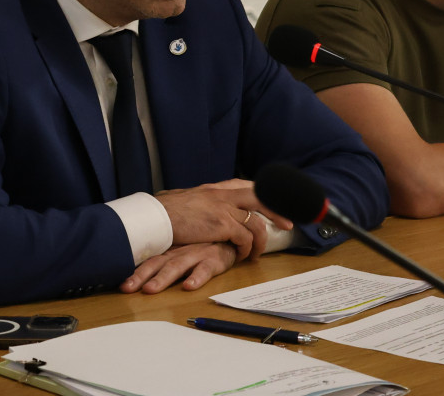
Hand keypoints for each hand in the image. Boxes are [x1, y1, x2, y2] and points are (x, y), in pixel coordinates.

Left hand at [121, 242, 238, 293]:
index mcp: (170, 250)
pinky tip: (189, 286)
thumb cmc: (204, 243)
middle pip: (156, 264)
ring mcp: (195, 254)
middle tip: (127, 288)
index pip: (148, 260)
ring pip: (176, 266)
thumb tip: (141, 273)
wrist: (231, 233)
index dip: (134, 272)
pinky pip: (205, 269)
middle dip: (141, 276)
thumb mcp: (183, 246)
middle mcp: (179, 252)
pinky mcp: (213, 260)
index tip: (121, 285)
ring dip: (163, 278)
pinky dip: (196, 277)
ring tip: (151, 289)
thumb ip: (166, 256)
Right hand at [155, 179, 291, 260]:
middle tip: (288, 224)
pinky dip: (246, 250)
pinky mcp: (221, 225)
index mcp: (215, 189)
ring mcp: (224, 209)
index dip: (265, 194)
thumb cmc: (166, 212)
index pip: (248, 186)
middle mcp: (223, 195)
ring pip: (256, 224)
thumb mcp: (189, 200)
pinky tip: (241, 257)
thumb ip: (203, 203)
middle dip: (278, 211)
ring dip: (260, 242)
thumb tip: (206, 207)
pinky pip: (244, 238)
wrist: (155, 217)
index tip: (276, 204)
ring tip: (255, 255)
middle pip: (261, 198)